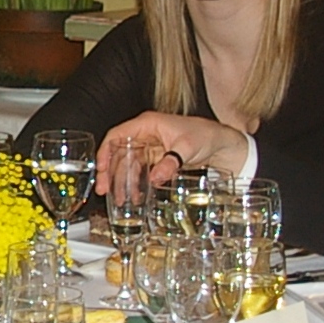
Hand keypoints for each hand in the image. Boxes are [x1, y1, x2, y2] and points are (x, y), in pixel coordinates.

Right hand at [97, 113, 248, 188]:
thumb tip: (155, 177)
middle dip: (111, 172)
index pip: (117, 135)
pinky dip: (136, 183)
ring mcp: (150, 147)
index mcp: (148, 124)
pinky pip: (141, 171)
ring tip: (120, 199)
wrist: (222, 144)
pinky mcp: (157, 158)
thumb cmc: (206, 135)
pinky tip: (136, 195)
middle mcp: (146, 134)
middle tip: (104, 189)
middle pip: (119, 152)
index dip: (106, 152)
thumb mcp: (187, 148)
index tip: (101, 169)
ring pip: (129, 164)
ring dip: (123, 181)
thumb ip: (170, 162)